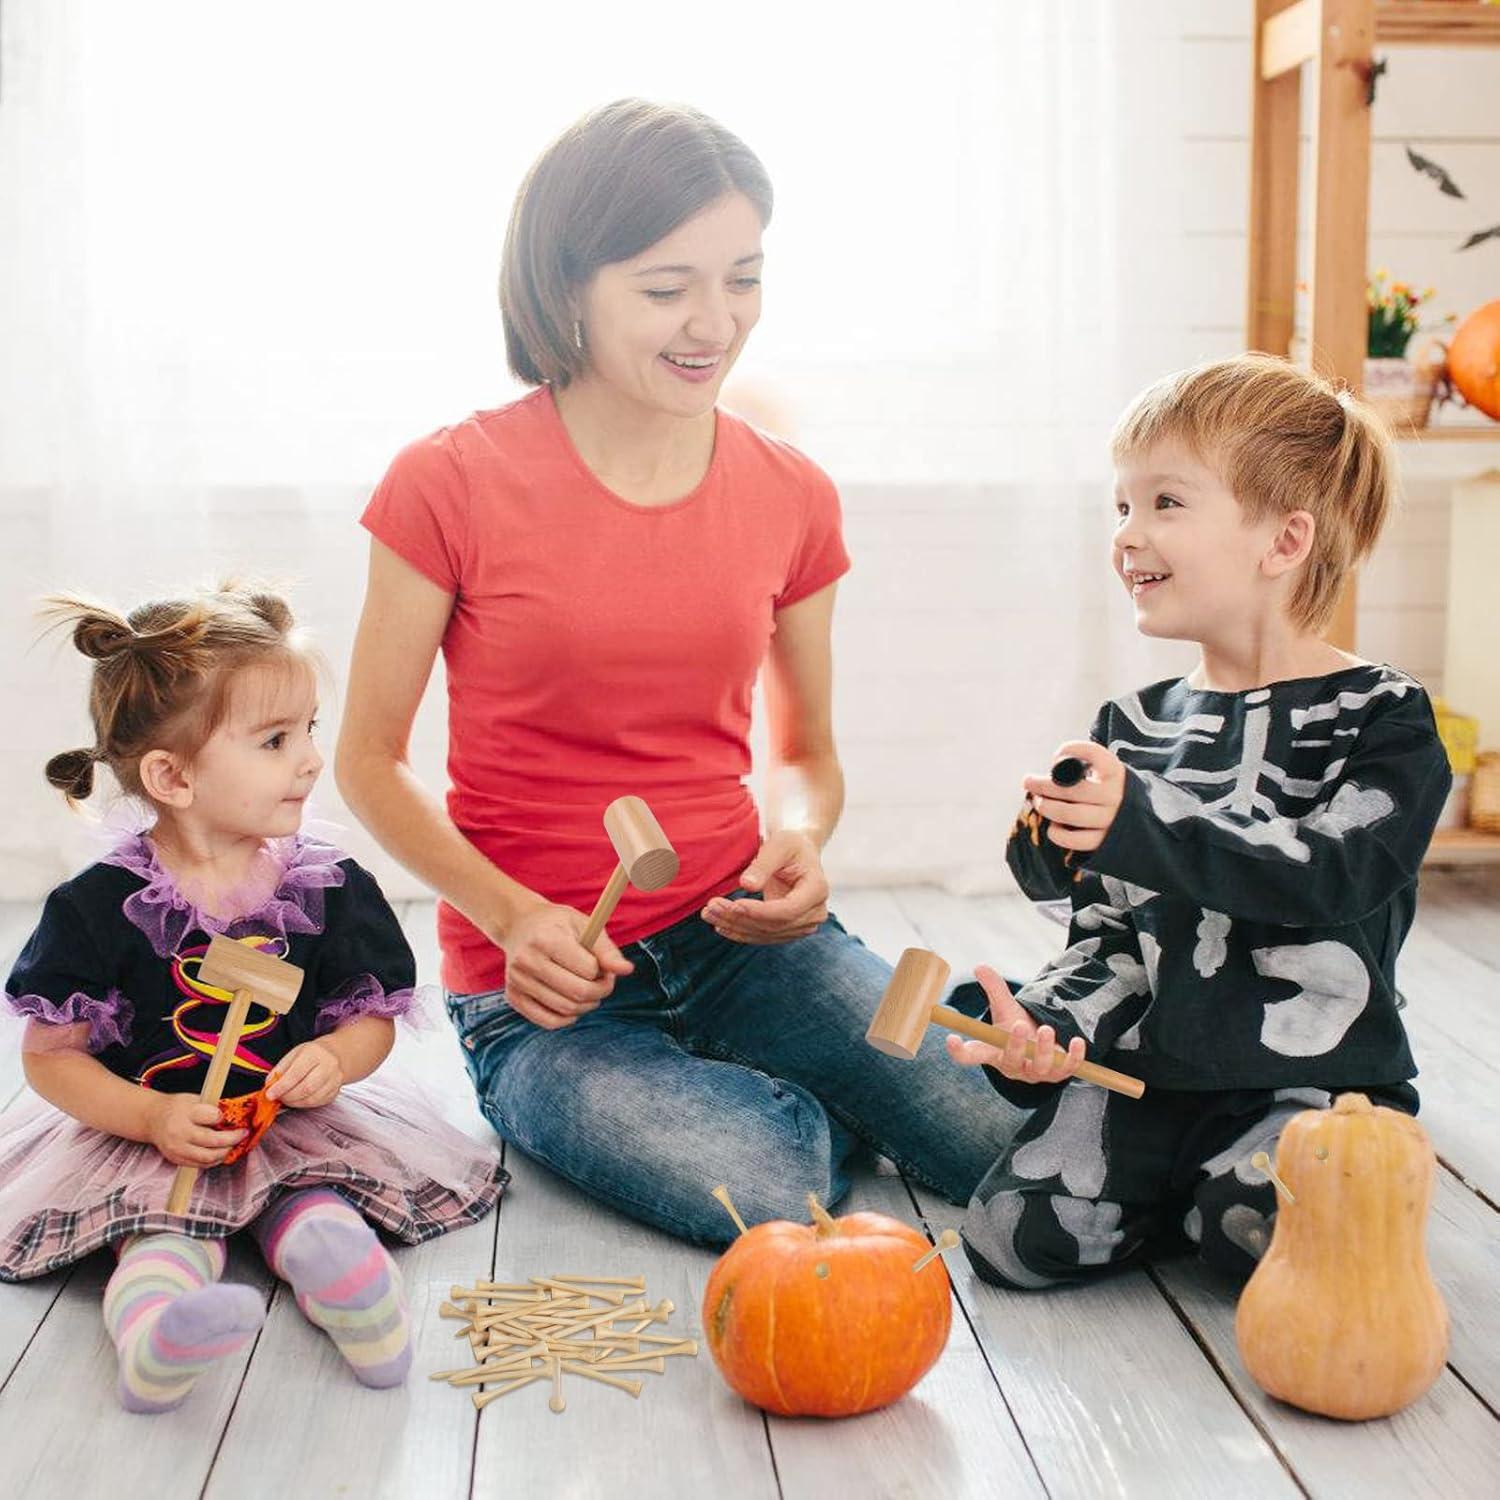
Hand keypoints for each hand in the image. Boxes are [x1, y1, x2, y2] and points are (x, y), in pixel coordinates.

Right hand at [149, 1092, 246, 1166]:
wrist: (152, 1119)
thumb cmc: (177, 1107)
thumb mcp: (194, 1099)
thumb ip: (211, 1107)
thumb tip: (233, 1117)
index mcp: (184, 1113)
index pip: (211, 1116)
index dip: (223, 1117)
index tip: (229, 1116)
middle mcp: (179, 1132)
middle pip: (211, 1140)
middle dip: (232, 1139)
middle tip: (243, 1134)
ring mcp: (176, 1149)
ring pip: (207, 1157)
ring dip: (225, 1152)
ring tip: (233, 1144)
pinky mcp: (176, 1159)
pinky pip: (200, 1164)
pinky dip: (214, 1160)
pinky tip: (221, 1152)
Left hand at [266, 1041, 342, 1107]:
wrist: (334, 1055)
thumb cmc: (311, 1055)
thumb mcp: (293, 1055)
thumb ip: (279, 1070)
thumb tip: (270, 1085)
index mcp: (315, 1053)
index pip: (296, 1073)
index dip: (281, 1087)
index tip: (270, 1094)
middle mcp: (328, 1065)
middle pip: (306, 1088)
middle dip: (288, 1097)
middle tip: (278, 1097)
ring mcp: (335, 1079)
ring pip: (312, 1098)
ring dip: (295, 1102)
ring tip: (287, 1098)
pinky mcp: (336, 1091)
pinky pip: (317, 1103)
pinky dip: (304, 1104)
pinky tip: (298, 1099)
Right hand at [500, 900, 633, 1030]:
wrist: (518, 925)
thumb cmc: (557, 924)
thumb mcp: (583, 925)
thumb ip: (606, 949)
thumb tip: (627, 970)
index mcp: (546, 938)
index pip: (588, 969)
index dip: (605, 972)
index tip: (605, 968)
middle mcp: (527, 961)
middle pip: (578, 993)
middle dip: (600, 992)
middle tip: (604, 983)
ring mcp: (517, 980)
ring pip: (566, 1009)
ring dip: (587, 1005)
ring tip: (588, 990)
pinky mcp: (513, 996)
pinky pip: (548, 1021)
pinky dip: (568, 1018)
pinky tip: (572, 1003)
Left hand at [701, 831, 829, 943]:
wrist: (800, 855)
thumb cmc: (791, 845)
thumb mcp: (779, 844)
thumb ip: (764, 864)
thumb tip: (747, 885)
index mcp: (817, 889)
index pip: (787, 910)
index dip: (760, 911)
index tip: (734, 904)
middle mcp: (815, 912)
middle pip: (774, 925)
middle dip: (740, 918)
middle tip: (710, 908)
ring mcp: (803, 924)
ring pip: (766, 933)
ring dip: (735, 926)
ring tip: (709, 914)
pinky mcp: (789, 930)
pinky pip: (763, 935)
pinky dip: (740, 931)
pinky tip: (720, 924)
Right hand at [944, 965, 1084, 1084]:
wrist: (1040, 1043)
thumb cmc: (1017, 1024)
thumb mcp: (1005, 1007)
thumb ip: (994, 988)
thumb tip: (980, 966)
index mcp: (992, 1051)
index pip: (970, 1056)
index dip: (959, 1051)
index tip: (952, 1039)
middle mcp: (1012, 1066)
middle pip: (1010, 1059)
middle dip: (1016, 1044)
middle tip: (1018, 1025)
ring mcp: (1036, 1073)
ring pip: (1039, 1067)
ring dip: (1043, 1049)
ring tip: (1045, 1029)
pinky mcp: (1058, 1074)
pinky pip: (1066, 1069)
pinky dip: (1073, 1057)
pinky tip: (1077, 1041)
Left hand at [1021, 740, 1125, 853]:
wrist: (1134, 817)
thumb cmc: (1106, 788)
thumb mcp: (1101, 769)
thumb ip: (1079, 764)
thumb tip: (1051, 770)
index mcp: (1114, 772)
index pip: (1092, 753)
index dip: (1070, 750)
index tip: (1056, 757)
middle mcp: (1115, 795)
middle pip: (1071, 789)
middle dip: (1043, 785)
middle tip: (1028, 782)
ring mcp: (1110, 819)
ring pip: (1069, 814)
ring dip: (1047, 807)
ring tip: (1039, 802)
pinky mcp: (1103, 840)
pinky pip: (1074, 840)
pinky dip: (1058, 833)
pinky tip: (1054, 826)